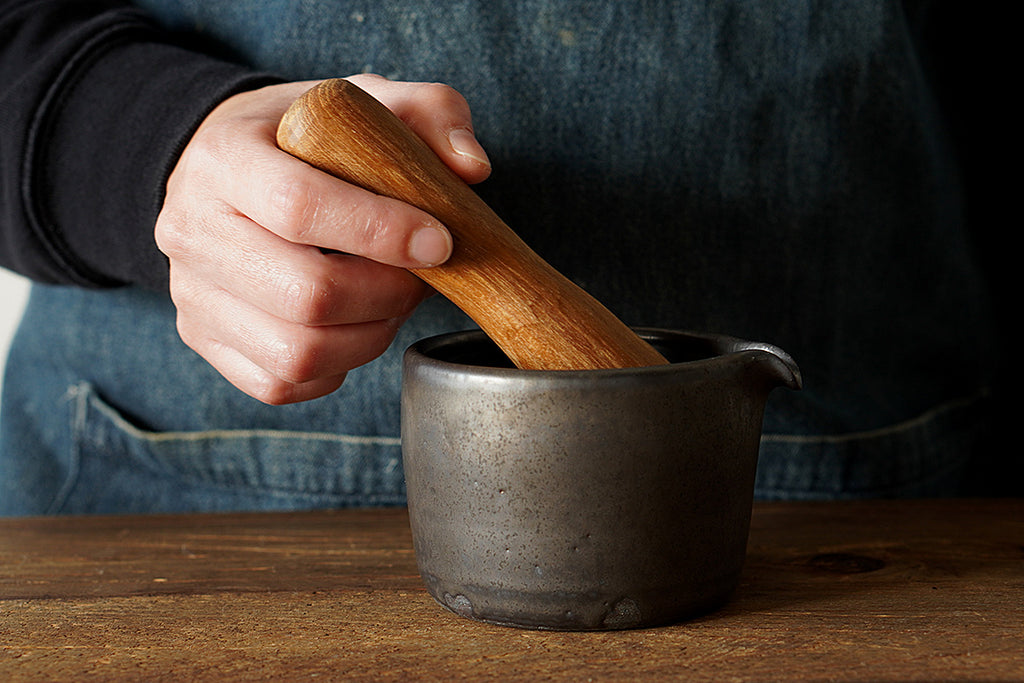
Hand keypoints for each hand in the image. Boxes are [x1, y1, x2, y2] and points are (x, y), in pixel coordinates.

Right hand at [154, 75, 490, 403]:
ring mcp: (190, 293)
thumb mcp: (361, 101)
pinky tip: (354, 327)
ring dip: (370, 338)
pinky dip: (337, 368)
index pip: (299, 206)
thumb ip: (427, 112)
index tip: (439, 241)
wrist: (221, 168)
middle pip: (305, 294)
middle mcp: (191, 229)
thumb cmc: (300, 137)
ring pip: (297, 353)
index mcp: (224, 157)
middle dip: (388, 295)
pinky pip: (281, 383)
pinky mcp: (202, 338)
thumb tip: (472, 168)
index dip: (381, 232)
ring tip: (392, 303)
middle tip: (419, 278)